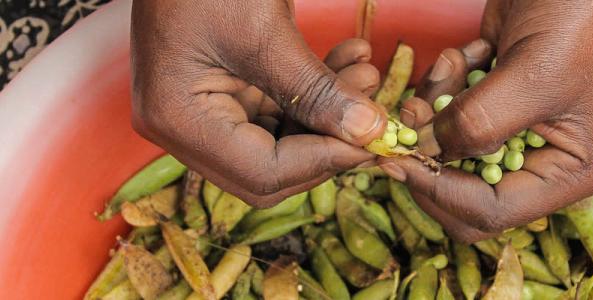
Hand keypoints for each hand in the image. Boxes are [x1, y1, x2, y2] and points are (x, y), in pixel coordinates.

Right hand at [130, 1, 385, 207]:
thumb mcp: (265, 33)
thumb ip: (316, 90)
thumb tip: (370, 133)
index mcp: (177, 119)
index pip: (261, 172)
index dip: (325, 160)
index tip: (374, 139)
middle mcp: (183, 127)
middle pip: (270, 171)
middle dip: (328, 144)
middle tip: (371, 117)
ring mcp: (203, 111)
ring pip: (281, 142)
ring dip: (329, 115)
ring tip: (365, 74)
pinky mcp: (224, 93)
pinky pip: (278, 110)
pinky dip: (316, 93)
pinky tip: (349, 60)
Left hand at [379, 0, 592, 241]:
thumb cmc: (580, 19)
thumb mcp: (533, 76)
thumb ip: (479, 125)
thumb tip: (425, 153)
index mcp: (569, 173)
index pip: (491, 212)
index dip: (439, 190)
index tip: (397, 158)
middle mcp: (539, 162)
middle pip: (461, 191)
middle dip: (431, 152)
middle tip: (414, 113)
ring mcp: (511, 132)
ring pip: (445, 148)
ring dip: (437, 104)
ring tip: (454, 62)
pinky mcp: (490, 102)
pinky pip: (446, 112)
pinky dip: (444, 83)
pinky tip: (471, 50)